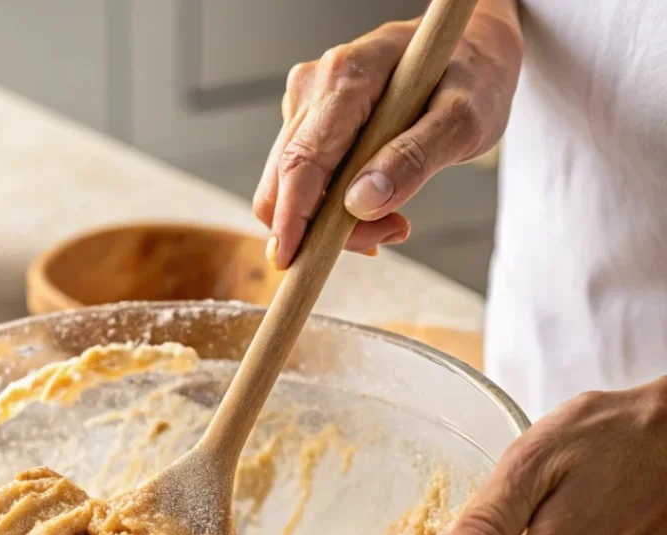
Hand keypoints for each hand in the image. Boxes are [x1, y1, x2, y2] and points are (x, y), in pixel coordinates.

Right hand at [253, 0, 522, 267]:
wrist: (472, 48)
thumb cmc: (472, 75)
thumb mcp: (466, 118)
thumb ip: (415, 157)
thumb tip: (361, 202)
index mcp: (346, 77)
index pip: (303, 161)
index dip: (292, 218)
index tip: (291, 260)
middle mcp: (314, 87)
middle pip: (287, 180)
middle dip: (320, 228)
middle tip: (386, 236)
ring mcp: (305, 105)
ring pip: (288, 186)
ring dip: (329, 221)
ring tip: (391, 219)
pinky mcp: (307, 123)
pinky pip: (301, 181)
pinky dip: (329, 208)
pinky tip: (372, 204)